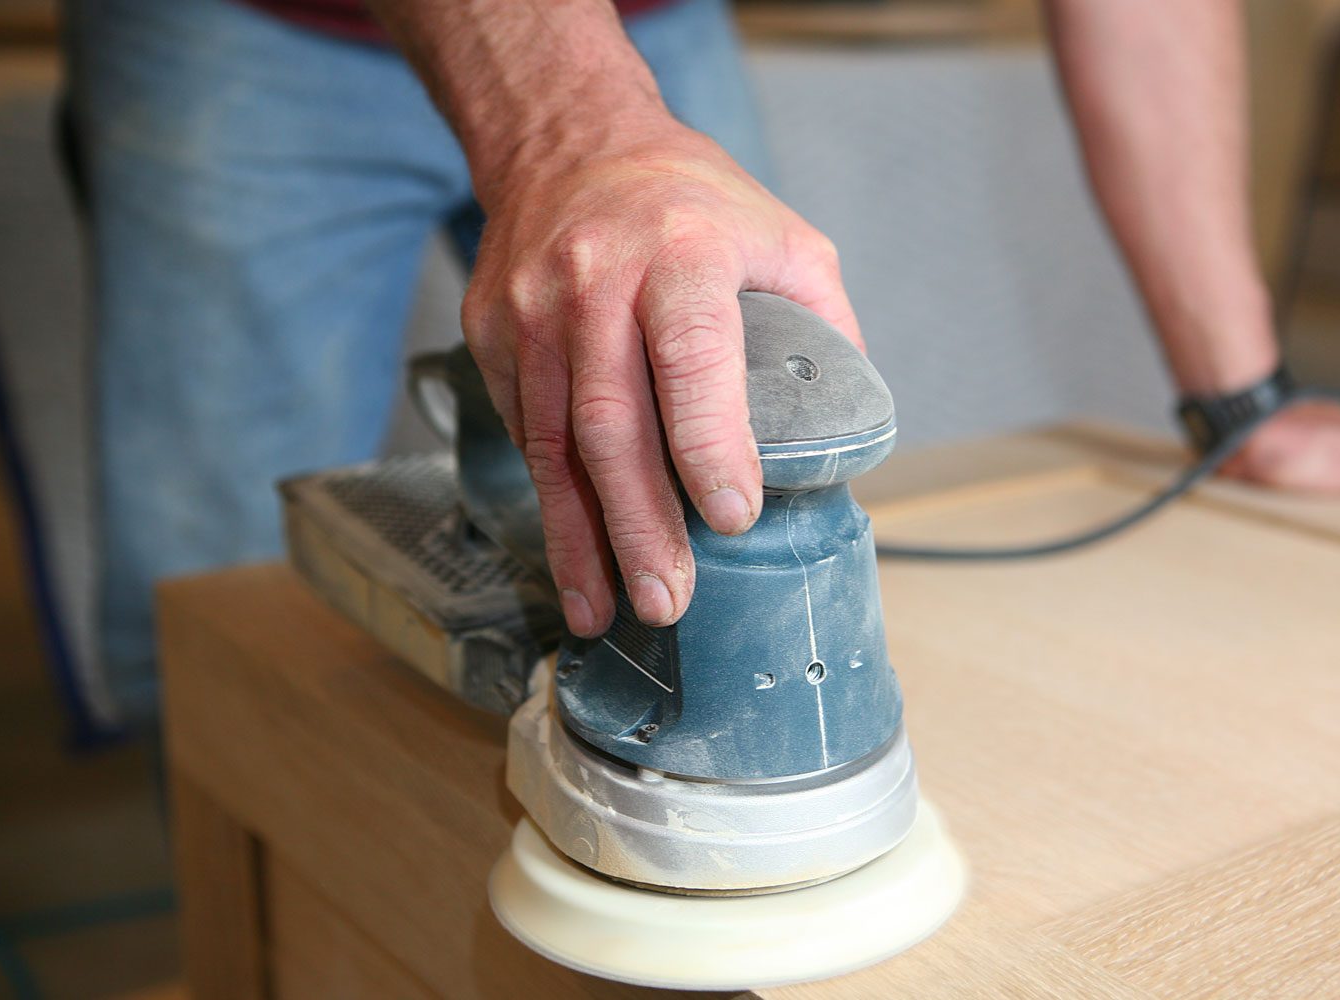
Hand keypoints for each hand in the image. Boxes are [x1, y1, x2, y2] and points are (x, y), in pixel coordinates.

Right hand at [463, 122, 859, 637]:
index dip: (710, 444)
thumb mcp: (781, 235)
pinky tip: (574, 553)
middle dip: (639, 524)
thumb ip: (821, 323)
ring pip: (551, 444)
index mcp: (680, 253)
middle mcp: (594, 282)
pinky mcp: (491, 336)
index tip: (733, 517)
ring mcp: (531, 312)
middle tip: (668, 598)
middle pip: (610, 422)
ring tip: (605, 607)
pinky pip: (523, 432)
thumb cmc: (687, 198)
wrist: (567, 143)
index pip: (692, 358)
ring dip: (580, 537)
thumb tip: (847, 424)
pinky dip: (551, 500)